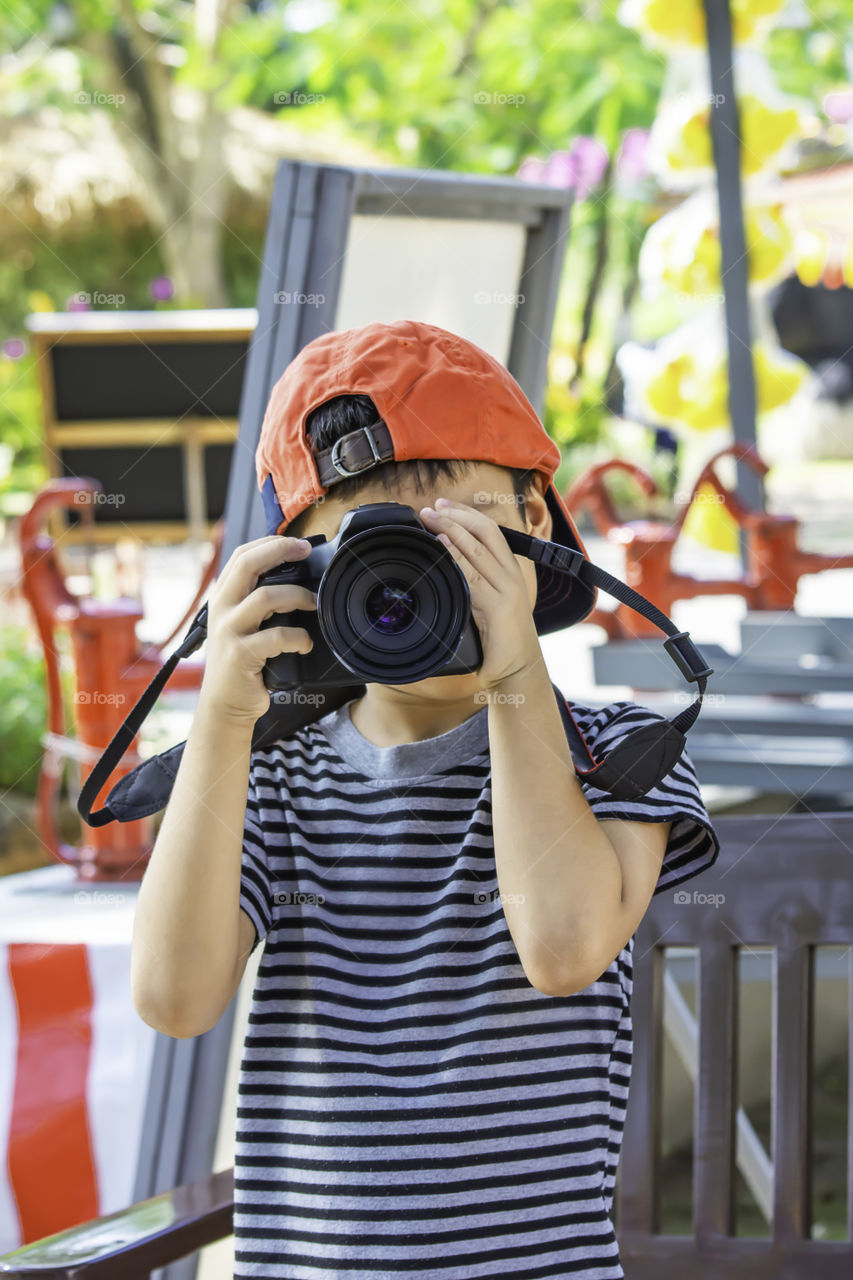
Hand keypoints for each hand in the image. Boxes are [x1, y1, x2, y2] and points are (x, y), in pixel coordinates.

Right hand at [199, 534, 317, 725]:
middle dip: (280, 551)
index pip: (241, 556)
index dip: (270, 543)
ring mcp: (229, 631)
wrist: (224, 705)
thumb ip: (258, 602)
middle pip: (247, 564)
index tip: (297, 543)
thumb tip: (296, 577)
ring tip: (314, 604)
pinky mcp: (240, 654)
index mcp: (222, 598)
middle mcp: (221, 610)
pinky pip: (277, 636)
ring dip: (298, 597)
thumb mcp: (243, 626)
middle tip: (305, 552)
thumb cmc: (242, 664)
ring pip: (265, 597)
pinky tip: (305, 643)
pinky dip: (298, 637)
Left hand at [419, 497, 542, 690]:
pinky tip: (442, 548)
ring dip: (451, 532)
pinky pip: (472, 577)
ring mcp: (506, 592)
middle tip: (431, 509)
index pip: (491, 531)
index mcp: (510, 572)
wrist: (518, 672)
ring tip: (430, 520)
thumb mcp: (488, 604)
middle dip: (456, 516)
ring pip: (478, 550)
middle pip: (485, 533)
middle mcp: (511, 577)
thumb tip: (444, 562)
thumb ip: (474, 583)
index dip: (466, 514)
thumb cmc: (499, 641)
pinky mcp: (498, 609)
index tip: (443, 505)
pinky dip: (456, 559)